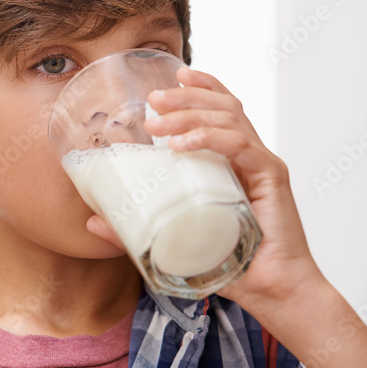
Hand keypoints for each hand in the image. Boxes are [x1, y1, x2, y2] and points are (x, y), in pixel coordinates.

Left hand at [97, 66, 324, 312]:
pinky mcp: (271, 177)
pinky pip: (239, 145)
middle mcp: (251, 156)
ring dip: (190, 115)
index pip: (222, 110)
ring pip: (229, 119)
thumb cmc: (232, 263)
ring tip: (157, 125)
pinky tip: (180, 145)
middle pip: (223, 107)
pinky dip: (208, 139)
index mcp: (234, 161)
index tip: (174, 76)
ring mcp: (263, 163)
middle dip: (186, 98)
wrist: (274, 290)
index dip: (202, 88)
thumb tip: (92, 221)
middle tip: (153, 99)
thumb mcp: (176, 239)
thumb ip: (136, 228)